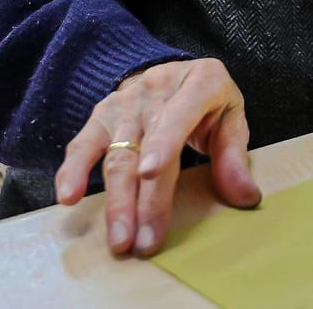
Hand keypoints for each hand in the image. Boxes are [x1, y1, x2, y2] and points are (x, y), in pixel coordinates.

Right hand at [54, 59, 260, 256]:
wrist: (175, 72)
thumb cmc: (208, 103)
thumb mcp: (231, 117)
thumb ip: (234, 155)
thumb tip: (245, 197)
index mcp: (199, 82)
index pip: (179, 113)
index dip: (164, 142)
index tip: (150, 174)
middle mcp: (157, 89)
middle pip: (144, 147)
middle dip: (142, 199)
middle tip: (142, 241)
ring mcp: (126, 102)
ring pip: (116, 154)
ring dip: (116, 200)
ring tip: (118, 237)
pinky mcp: (102, 116)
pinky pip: (84, 144)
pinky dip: (73, 170)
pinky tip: (68, 196)